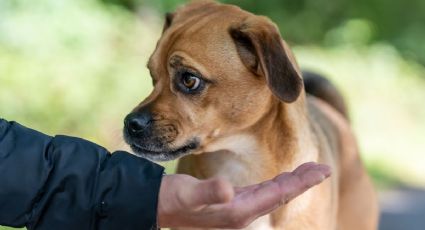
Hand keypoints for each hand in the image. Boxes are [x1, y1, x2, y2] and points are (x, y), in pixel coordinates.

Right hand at [157, 162, 330, 227]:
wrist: (155, 207)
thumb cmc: (170, 200)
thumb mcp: (187, 194)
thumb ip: (208, 193)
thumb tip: (229, 191)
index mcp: (238, 211)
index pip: (278, 194)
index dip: (301, 182)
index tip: (322, 171)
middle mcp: (241, 213)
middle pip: (280, 195)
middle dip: (302, 181)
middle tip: (323, 169)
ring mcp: (237, 210)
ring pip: (272, 195)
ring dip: (292, 183)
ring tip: (308, 172)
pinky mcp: (230, 204)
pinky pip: (261, 194)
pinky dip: (275, 185)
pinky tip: (279, 181)